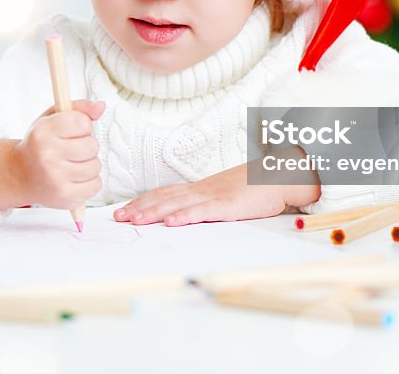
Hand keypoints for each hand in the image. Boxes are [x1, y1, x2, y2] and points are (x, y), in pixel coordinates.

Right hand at [14, 99, 104, 208]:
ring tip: (72, 164)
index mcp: (43, 132)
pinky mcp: (64, 196)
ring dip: (89, 164)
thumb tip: (101, 107)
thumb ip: (78, 109)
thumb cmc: (39, 145)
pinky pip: (95, 185)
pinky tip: (74, 178)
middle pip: (92, 146)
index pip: (83, 122)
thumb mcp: (52, 119)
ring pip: (96, 166)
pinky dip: (90, 181)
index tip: (72, 131)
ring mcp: (55, 178)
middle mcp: (47, 155)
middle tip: (71, 150)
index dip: (83, 126)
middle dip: (87, 146)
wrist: (19, 175)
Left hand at [113, 155, 319, 226]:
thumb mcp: (226, 196)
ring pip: (178, 203)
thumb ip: (207, 204)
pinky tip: (171, 223)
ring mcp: (214, 196)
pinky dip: (186, 216)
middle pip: (164, 198)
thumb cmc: (255, 187)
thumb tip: (187, 216)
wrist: (280, 174)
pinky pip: (203, 211)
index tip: (124, 210)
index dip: (143, 201)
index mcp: (200, 189)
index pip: (165, 194)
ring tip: (135, 220)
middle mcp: (202, 190)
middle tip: (118, 218)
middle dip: (140, 208)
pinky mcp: (228, 205)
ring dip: (154, 212)